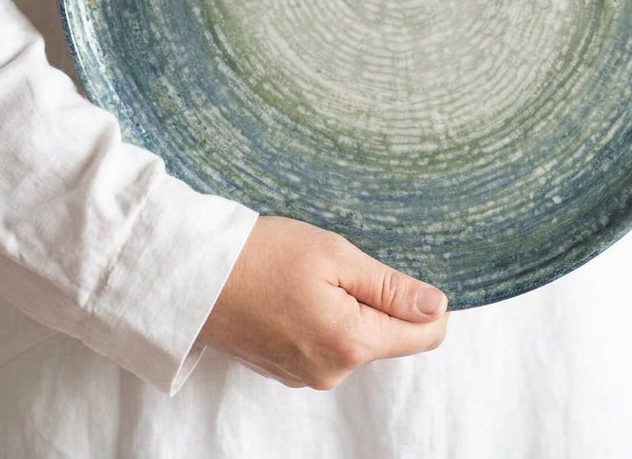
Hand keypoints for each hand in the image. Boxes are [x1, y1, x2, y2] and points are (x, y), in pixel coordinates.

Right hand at [197, 215, 448, 388]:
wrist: (194, 275)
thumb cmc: (263, 255)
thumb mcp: (335, 256)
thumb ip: (391, 287)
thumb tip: (437, 307)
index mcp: (350, 343)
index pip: (424, 334)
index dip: (424, 301)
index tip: (395, 274)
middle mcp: (332, 371)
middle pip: (388, 336)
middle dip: (375, 299)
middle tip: (334, 267)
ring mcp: (306, 376)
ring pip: (355, 339)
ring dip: (346, 308)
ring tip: (306, 278)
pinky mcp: (286, 371)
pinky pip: (326, 345)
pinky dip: (321, 318)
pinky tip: (291, 294)